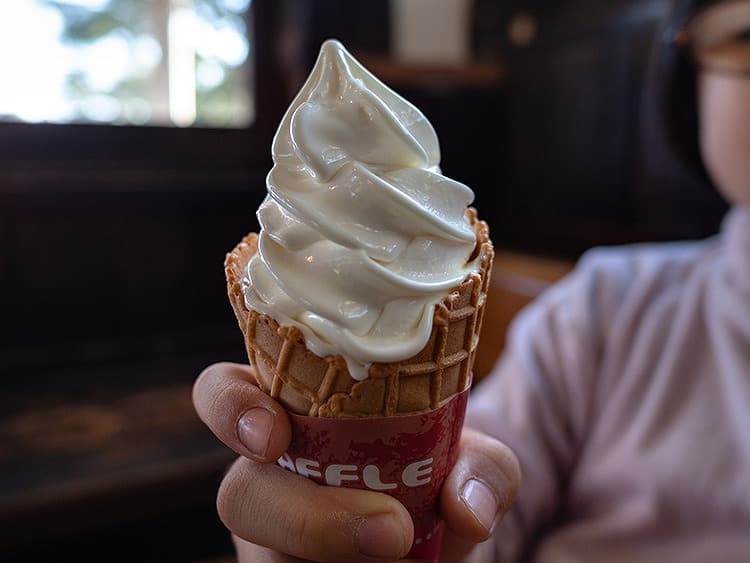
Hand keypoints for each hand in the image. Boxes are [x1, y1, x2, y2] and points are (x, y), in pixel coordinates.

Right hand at [193, 362, 520, 562]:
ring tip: (407, 561)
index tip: (275, 435)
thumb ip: (480, 469)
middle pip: (239, 492)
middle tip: (391, 531)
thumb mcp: (471, 463)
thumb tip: (468, 510)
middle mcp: (270, 477)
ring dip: (329, 557)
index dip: (230, 407)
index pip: (225, 393)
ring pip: (262, 557)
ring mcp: (274, 539)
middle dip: (306, 517)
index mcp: (294, 415)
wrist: (443, 540)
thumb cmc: (438, 479)